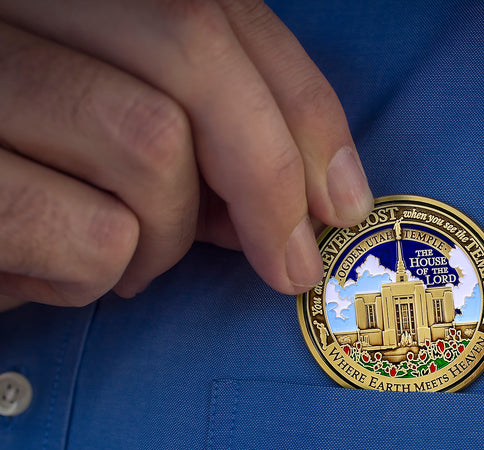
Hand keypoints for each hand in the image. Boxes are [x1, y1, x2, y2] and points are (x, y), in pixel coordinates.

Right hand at [0, 0, 372, 308]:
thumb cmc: (31, 191)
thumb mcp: (120, 149)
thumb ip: (205, 145)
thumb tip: (300, 192)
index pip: (221, 10)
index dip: (305, 110)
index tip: (342, 199)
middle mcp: (10, 4)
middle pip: (194, 54)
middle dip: (270, 179)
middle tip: (291, 265)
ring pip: (149, 146)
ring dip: (166, 238)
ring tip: (129, 261)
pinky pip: (93, 236)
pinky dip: (99, 280)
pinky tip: (62, 279)